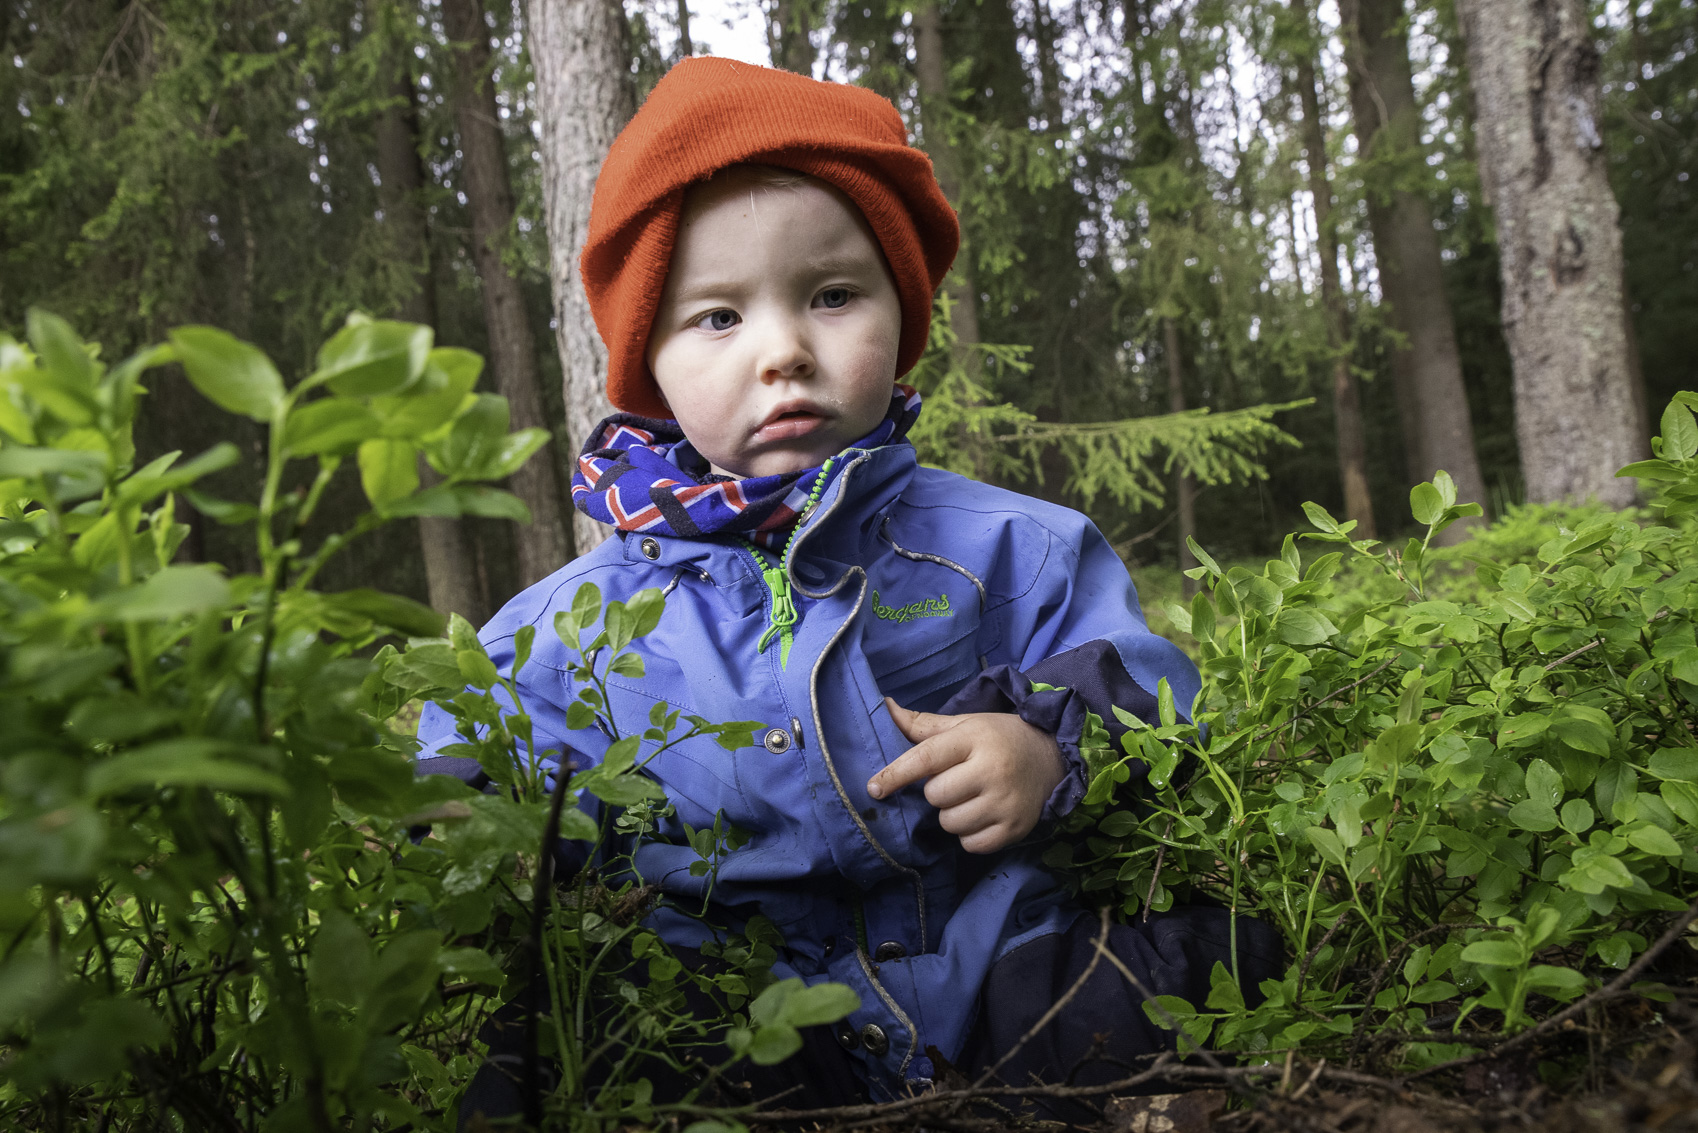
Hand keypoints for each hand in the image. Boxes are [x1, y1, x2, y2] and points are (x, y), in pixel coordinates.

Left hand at [866, 697, 1065, 854]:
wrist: (1054, 758)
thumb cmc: (1000, 739)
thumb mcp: (967, 724)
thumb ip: (925, 725)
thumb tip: (885, 708)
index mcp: (975, 739)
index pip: (926, 758)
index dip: (896, 774)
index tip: (873, 789)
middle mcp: (991, 770)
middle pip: (935, 796)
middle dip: (938, 791)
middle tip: (959, 780)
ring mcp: (1005, 803)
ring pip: (950, 823)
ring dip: (952, 815)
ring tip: (972, 798)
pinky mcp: (1014, 829)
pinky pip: (970, 844)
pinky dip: (970, 834)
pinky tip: (983, 815)